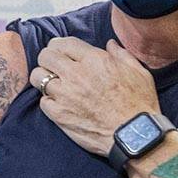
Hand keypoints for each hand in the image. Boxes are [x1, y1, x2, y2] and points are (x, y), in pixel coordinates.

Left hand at [31, 37, 159, 156]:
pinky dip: (48, 101)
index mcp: (94, 60)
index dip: (59, 45)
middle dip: (48, 58)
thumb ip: (121, 54)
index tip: (60, 51)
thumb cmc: (139, 103)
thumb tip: (110, 44)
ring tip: (53, 84)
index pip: (63, 43)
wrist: (135, 134)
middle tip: (54, 66)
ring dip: (44, 78)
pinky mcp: (60, 115)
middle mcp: (76, 74)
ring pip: (38, 77)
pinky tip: (58, 103)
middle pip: (46, 56)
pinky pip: (43, 101)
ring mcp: (65, 95)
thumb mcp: (138, 72)